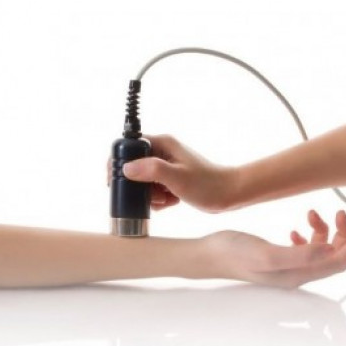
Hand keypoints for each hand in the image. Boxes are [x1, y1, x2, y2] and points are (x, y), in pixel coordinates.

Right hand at [106, 134, 235, 212]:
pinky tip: (172, 202)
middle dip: (139, 185)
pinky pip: (154, 190)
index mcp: (162, 143)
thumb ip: (150, 170)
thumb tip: (126, 168)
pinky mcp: (171, 179)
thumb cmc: (208, 184)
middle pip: (134, 167)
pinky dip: (160, 200)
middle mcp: (163, 152)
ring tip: (166, 198)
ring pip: (143, 182)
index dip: (119, 162)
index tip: (116, 180)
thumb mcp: (176, 177)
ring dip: (151, 195)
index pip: (129, 146)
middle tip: (152, 194)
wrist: (229, 195)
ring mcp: (167, 166)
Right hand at [202, 210, 345, 287]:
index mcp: (298, 274)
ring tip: (313, 213)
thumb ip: (299, 254)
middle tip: (339, 212)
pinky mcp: (277, 258)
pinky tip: (299, 227)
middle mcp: (297, 273)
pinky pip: (304, 249)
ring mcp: (287, 267)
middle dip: (344, 235)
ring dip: (324, 232)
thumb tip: (331, 250)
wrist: (209, 255)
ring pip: (321, 251)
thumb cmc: (233, 253)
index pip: (339, 262)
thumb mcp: (267, 253)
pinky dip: (308, 236)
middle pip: (334, 257)